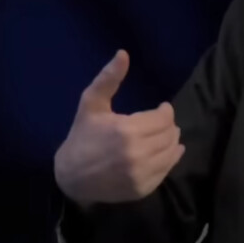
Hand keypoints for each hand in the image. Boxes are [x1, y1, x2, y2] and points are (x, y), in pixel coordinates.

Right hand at [53, 49, 184, 206]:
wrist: (71, 176)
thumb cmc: (82, 135)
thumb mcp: (91, 103)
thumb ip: (109, 78)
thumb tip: (123, 54)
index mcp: (127, 130)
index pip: (164, 117)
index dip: (165, 110)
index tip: (161, 108)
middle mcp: (137, 154)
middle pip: (170, 134)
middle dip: (168, 125)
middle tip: (160, 122)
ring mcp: (141, 174)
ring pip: (172, 151)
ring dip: (171, 141)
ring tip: (162, 136)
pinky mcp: (144, 188)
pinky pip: (167, 170)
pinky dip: (169, 159)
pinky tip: (163, 152)